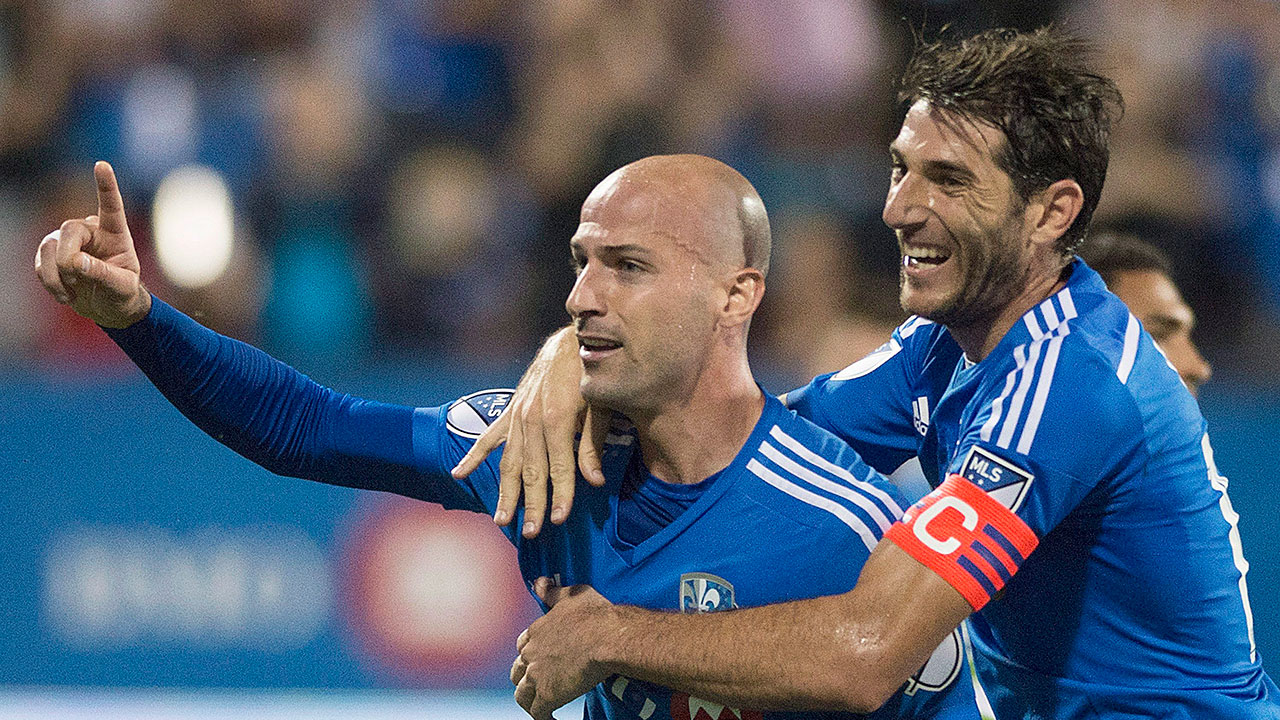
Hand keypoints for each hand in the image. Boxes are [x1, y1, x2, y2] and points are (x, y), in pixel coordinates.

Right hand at [33, 161, 149, 327]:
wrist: (108, 308)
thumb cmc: (122, 294)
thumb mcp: (122, 288)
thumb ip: (103, 274)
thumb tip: (76, 262)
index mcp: (116, 234)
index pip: (111, 206)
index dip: (106, 186)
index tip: (102, 165)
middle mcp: (91, 232)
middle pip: (69, 229)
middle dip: (67, 257)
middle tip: (75, 278)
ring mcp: (68, 242)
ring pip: (49, 247)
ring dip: (57, 276)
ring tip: (74, 294)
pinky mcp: (51, 254)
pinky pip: (40, 264)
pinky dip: (50, 283)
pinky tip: (66, 296)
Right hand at [452, 327, 610, 537]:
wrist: (572, 340)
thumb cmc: (592, 375)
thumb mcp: (601, 406)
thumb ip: (593, 443)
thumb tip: (594, 481)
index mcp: (557, 418)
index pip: (559, 467)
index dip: (560, 495)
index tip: (559, 520)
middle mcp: (532, 419)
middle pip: (531, 471)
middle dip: (531, 504)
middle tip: (531, 533)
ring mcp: (517, 416)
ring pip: (509, 461)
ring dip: (505, 492)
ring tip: (501, 519)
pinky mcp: (511, 411)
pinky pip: (489, 437)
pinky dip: (473, 456)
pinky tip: (459, 474)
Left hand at [511, 580, 615, 719]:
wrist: (608, 637)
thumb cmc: (595, 614)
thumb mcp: (572, 595)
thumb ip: (552, 592)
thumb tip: (538, 583)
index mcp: (536, 631)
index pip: (522, 645)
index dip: (530, 652)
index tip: (539, 657)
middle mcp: (532, 654)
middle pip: (517, 671)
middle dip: (524, 677)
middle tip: (538, 682)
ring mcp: (537, 676)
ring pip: (521, 694)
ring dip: (529, 699)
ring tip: (540, 704)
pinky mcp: (548, 695)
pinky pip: (537, 712)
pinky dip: (542, 717)